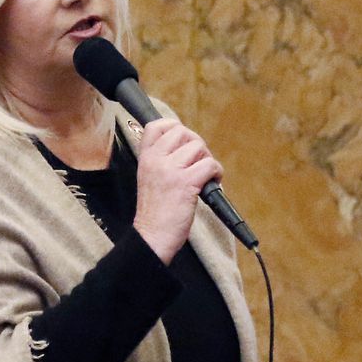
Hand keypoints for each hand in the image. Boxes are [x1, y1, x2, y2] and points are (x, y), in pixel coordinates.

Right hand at [133, 118, 222, 262]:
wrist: (152, 236)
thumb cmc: (154, 212)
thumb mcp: (148, 178)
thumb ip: (161, 161)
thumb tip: (187, 148)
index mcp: (145, 158)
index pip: (156, 126)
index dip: (174, 127)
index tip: (182, 143)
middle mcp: (156, 160)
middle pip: (183, 132)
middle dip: (196, 145)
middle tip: (197, 162)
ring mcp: (171, 170)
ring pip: (199, 147)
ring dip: (207, 159)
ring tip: (204, 176)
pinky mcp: (186, 183)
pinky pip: (210, 165)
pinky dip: (216, 173)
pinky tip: (211, 183)